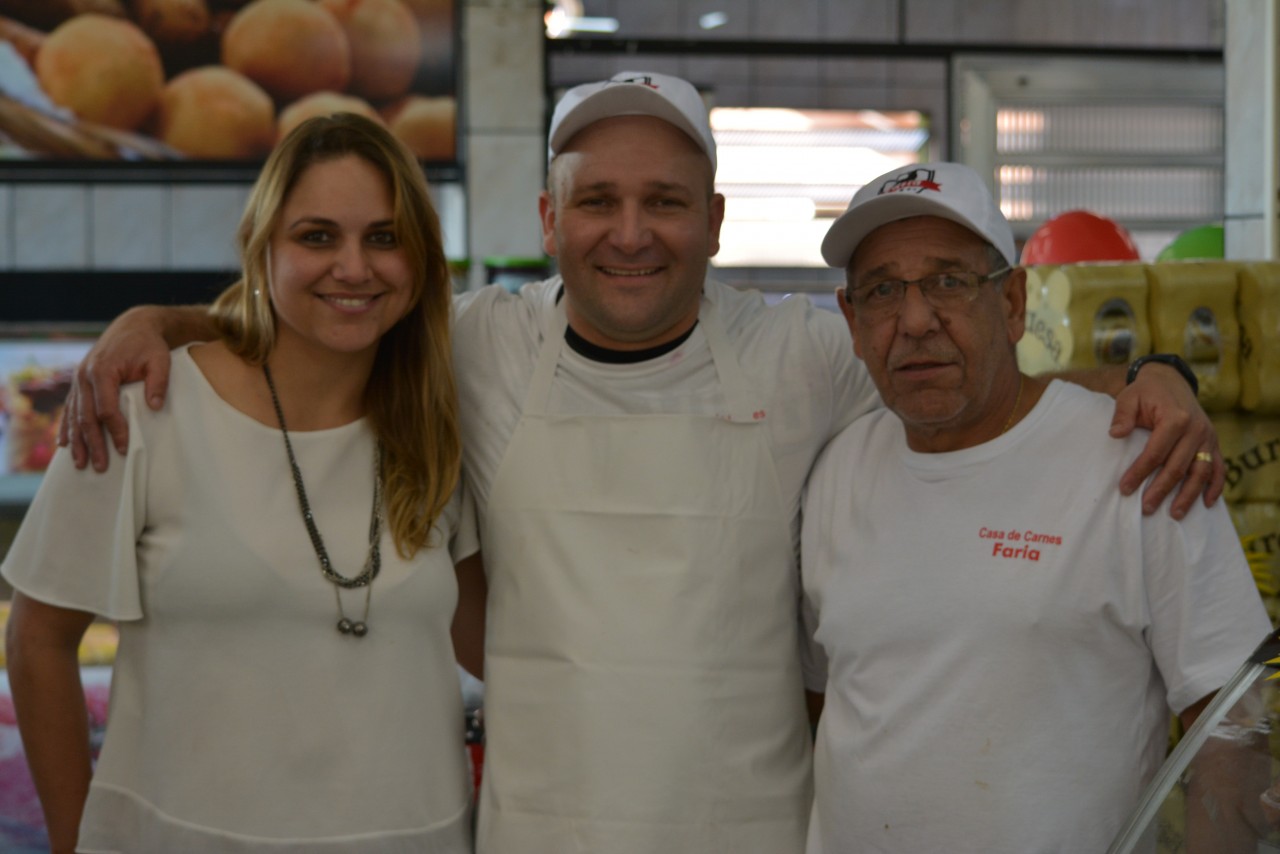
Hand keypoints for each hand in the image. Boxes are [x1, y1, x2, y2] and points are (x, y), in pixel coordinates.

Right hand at [58, 306, 172, 471]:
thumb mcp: (160, 360)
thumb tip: (155, 407)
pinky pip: (70, 408)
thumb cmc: (148, 345)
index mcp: (103, 370)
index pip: (107, 409)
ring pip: (75, 415)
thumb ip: (158, 382)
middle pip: (87, 417)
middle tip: (99, 467)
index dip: (115, 430)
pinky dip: (67, 427)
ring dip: (77, 441)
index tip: (123, 448)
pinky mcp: (79, 382)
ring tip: (80, 463)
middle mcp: (84, 376)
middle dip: (93, 443)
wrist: (133, 326)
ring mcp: (78, 379)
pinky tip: (64, 444)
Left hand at [1110, 362, 1221, 518]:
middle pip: (1178, 467)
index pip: (1155, 453)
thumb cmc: (1146, 393)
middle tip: (1146, 509)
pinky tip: (1207, 503)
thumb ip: (1122, 415)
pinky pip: (1219, 467)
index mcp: (1175, 418)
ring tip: (1175, 514)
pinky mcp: (1213, 443)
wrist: (1170, 380)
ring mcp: (1208, 437)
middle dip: (1161, 490)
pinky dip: (1216, 486)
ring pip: (1201, 472)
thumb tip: (1115, 434)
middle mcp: (1196, 429)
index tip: (1125, 489)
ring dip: (1189, 495)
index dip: (1139, 472)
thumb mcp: (1129, 397)